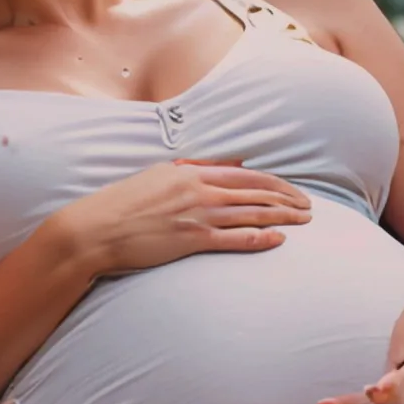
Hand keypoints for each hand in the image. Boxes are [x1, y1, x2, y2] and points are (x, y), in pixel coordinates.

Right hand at [51, 157, 311, 279]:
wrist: (94, 229)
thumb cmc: (122, 203)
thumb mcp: (159, 175)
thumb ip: (196, 168)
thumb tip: (231, 163)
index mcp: (190, 172)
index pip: (244, 175)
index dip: (273, 183)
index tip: (292, 191)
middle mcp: (198, 190)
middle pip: (255, 192)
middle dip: (286, 199)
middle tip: (309, 208)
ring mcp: (196, 215)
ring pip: (250, 213)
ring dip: (281, 217)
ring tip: (304, 221)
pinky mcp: (191, 239)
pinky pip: (234, 238)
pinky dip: (260, 238)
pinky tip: (279, 240)